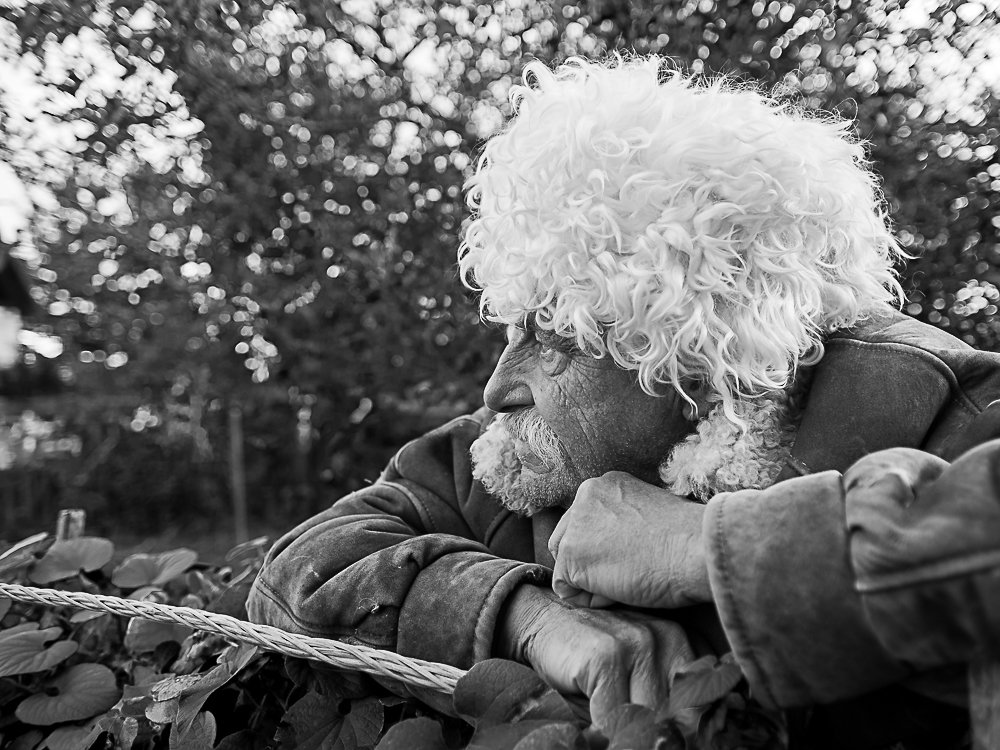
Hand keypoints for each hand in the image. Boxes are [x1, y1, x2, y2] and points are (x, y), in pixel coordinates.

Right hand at [495, 585, 692, 728]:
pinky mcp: (606, 656)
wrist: (544, 620)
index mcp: (682, 643)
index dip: (689, 729)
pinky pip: (616, 717)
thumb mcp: (635, 678)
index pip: (704, 702)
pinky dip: (606, 731)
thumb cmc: (591, 659)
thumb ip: (662, 704)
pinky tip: (596, 724)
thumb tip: (680, 740)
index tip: (673, 737)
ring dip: (632, 734)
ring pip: (651, 718)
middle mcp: (668, 638)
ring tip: (614, 729)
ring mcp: (638, 643)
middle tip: (643, 739)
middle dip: (660, 736)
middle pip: (680, 714)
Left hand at [548, 471, 710, 608]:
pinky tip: (621, 589)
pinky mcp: (572, 555)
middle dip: (590, 564)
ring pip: (566, 567)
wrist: (698, 548)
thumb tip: (609, 548)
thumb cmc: (687, 539)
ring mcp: (574, 525)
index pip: (584, 525)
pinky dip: (590, 600)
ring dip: (591, 583)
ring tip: (629, 577)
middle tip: (631, 569)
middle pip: (566, 542)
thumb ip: (620, 522)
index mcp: (604, 485)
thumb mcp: (647, 515)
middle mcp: (583, 496)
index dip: (605, 549)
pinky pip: (567, 590)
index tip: (635, 554)